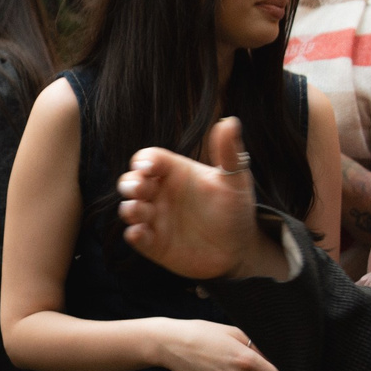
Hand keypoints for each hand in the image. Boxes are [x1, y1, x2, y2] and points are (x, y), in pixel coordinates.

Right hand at [118, 119, 284, 280]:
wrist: (240, 248)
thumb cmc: (236, 209)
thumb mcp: (235, 180)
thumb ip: (229, 152)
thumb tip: (230, 122)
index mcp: (175, 172)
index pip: (150, 158)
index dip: (144, 160)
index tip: (148, 167)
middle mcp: (161, 193)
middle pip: (131, 181)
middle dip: (130, 183)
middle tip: (140, 188)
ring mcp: (155, 219)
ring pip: (130, 209)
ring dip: (130, 208)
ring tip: (141, 210)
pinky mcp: (154, 243)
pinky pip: (135, 237)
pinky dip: (134, 235)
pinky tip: (141, 233)